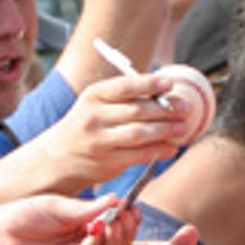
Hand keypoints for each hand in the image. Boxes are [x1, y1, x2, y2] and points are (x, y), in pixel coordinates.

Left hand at [0, 194, 136, 244]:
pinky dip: (94, 244)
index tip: (132, 208)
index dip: (128, 220)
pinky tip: (93, 230)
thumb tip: (116, 200)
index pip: (116, 227)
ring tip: (111, 222)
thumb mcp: (59, 206)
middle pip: (117, 244)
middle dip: (126, 230)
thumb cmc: (21, 217)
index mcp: (84, 227)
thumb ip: (87, 208)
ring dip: (114, 237)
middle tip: (125, 216)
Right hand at [37, 73, 191, 188]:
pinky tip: (172, 148)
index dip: (149, 84)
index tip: (170, 83)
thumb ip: (125, 97)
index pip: (125, 87)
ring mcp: (100, 141)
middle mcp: (94, 117)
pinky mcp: (108, 162)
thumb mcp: (96, 104)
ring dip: (166, 130)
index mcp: (93, 96)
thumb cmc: (87, 124)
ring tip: (183, 128)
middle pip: (137, 111)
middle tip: (185, 108)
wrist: (58, 158)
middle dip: (165, 109)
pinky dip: (159, 150)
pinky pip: (140, 155)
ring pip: (141, 133)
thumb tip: (165, 91)